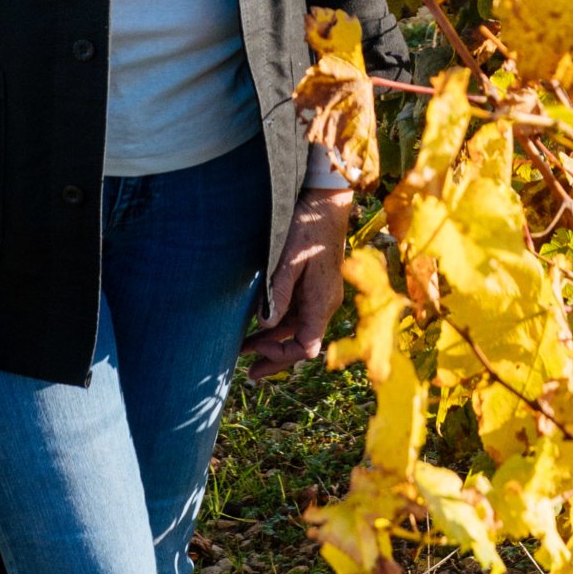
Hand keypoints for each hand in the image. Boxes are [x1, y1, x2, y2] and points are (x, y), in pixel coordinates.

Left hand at [243, 187, 352, 380]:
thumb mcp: (290, 261)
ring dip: (273, 339)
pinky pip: (298, 312)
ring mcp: (321, 295)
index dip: (281, 356)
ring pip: (297, 328)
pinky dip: (280, 321)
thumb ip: (279, 293)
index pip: (306, 347)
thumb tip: (265, 326)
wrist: (327, 203)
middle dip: (274, 357)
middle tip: (247, 370)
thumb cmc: (309, 228)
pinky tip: (260, 321)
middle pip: (300, 343)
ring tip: (245, 346)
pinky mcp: (316, 285)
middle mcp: (325, 304)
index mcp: (321, 302)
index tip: (257, 354)